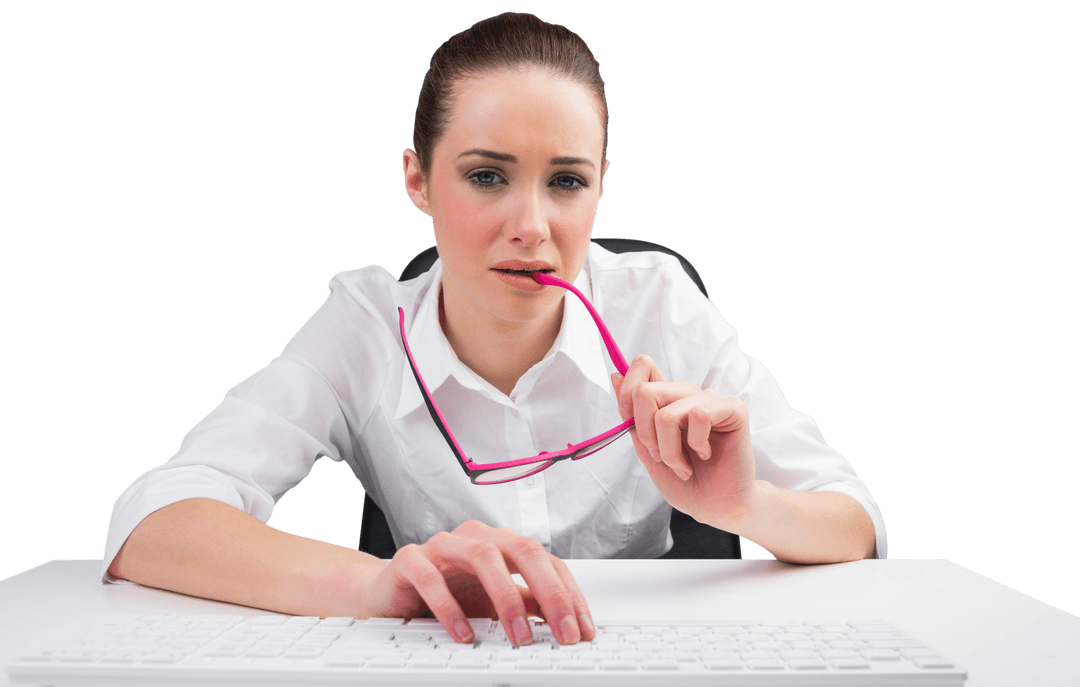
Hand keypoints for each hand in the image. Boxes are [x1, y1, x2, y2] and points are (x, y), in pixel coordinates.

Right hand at [358, 520, 594, 645]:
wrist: (390, 593)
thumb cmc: (447, 593)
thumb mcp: (494, 603)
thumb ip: (528, 605)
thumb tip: (567, 623)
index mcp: (503, 544)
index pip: (546, 560)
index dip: (569, 594)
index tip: (581, 630)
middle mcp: (477, 536)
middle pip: (523, 549)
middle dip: (549, 592)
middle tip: (563, 633)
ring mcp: (444, 544)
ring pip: (483, 555)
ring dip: (507, 598)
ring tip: (520, 637)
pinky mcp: (410, 559)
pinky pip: (432, 577)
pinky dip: (451, 607)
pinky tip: (464, 635)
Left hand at [612, 354, 758, 528]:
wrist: (715, 507)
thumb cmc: (684, 482)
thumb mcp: (647, 451)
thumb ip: (632, 417)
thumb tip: (615, 375)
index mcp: (666, 399)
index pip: (642, 365)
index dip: (626, 391)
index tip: (629, 422)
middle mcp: (686, 394)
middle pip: (644, 392)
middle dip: (645, 435)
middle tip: (661, 457)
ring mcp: (710, 399)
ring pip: (666, 414)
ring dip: (669, 450)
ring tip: (684, 466)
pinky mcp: (733, 409)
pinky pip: (699, 414)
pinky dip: (696, 443)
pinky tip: (706, 454)